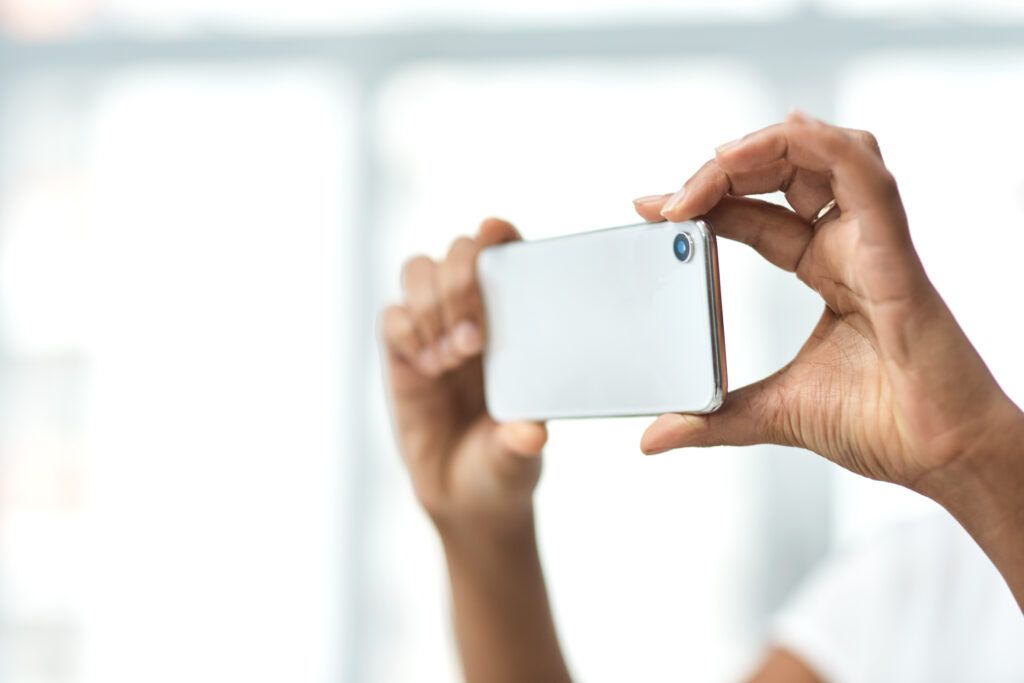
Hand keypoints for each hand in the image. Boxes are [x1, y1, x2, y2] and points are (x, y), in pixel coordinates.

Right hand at [380, 218, 546, 534]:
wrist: (464, 499)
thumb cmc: (504, 464)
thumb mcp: (519, 456)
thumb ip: (521, 441)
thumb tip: (529, 433)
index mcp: (515, 321)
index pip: (504, 254)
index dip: (498, 235)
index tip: (495, 232)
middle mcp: (473, 315)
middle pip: (456, 252)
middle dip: (461, 280)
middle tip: (476, 337)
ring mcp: (434, 331)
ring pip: (418, 271)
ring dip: (432, 305)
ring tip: (454, 357)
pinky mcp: (400, 353)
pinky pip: (391, 317)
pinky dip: (407, 332)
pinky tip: (429, 368)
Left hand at [632, 110, 1022, 492]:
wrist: (945, 460)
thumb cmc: (885, 426)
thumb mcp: (774, 413)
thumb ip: (714, 418)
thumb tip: (655, 436)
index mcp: (827, 271)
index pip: (755, 215)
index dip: (705, 202)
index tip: (649, 209)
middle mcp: (851, 248)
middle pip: (786, 173)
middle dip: (725, 170)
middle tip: (673, 199)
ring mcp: (875, 246)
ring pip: (828, 157)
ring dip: (766, 146)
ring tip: (715, 161)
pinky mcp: (896, 257)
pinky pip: (866, 180)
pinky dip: (826, 147)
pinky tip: (785, 134)